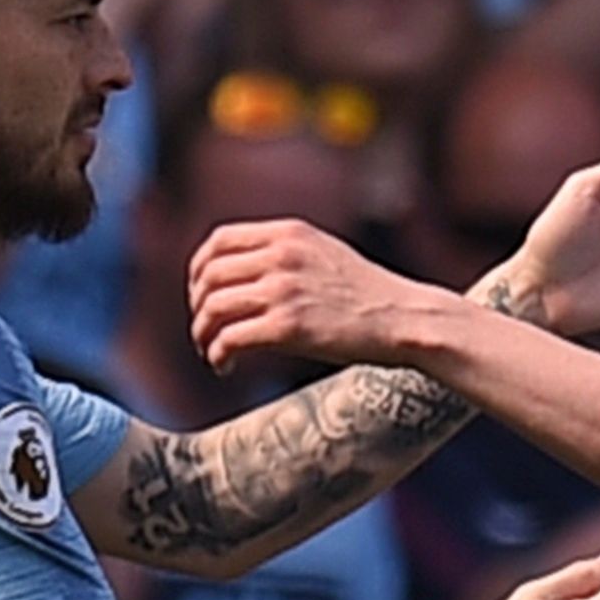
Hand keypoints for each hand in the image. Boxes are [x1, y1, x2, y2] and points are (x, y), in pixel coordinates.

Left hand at [188, 219, 440, 371]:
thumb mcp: (321, 251)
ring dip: (202, 335)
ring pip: (213, 309)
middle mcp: (281, 256)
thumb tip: (235, 269)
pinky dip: (218, 355)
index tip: (198, 293)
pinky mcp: (288, 327)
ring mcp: (284, 291)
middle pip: (209, 277)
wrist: (402, 319)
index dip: (198, 269)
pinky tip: (224, 366)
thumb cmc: (364, 293)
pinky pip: (230, 340)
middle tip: (204, 330)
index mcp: (288, 233)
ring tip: (211, 352)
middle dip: (197, 307)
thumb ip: (282, 252)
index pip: (218, 242)